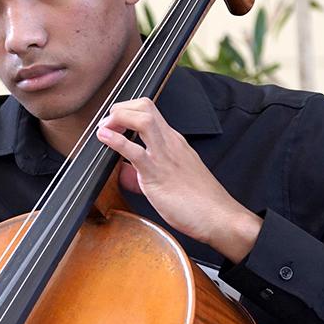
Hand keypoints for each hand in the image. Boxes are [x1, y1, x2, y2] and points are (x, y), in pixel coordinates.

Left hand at [95, 98, 261, 262]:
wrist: (220, 217)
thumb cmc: (200, 202)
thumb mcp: (171, 178)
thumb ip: (146, 171)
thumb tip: (124, 172)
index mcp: (174, 142)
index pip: (150, 112)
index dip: (128, 110)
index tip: (114, 122)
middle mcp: (170, 143)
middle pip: (145, 107)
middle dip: (121, 107)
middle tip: (107, 122)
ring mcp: (165, 156)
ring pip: (143, 119)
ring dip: (118, 117)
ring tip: (104, 126)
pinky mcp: (158, 174)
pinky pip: (135, 151)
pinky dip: (115, 141)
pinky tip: (103, 137)